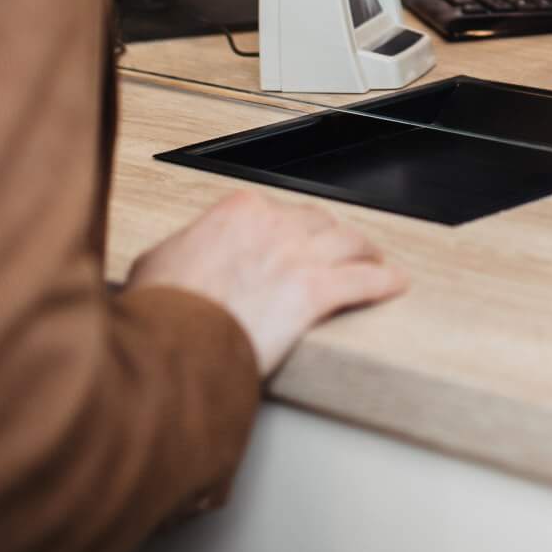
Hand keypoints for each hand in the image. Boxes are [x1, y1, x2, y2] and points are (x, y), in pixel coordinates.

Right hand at [127, 191, 405, 376]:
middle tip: (339, 250)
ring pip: (348, 242)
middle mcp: (273, 223)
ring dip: (365, 251)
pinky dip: (383, 281)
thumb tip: (180, 257)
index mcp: (238, 210)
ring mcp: (298, 254)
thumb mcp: (157, 263)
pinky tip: (394, 283)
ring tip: (373, 259)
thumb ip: (182, 249)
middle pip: (318, 222)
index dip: (290, 229)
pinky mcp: (316, 290)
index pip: (278, 210)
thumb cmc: (161, 309)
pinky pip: (364, 280)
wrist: (172, 341)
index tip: (293, 241)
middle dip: (329, 237)